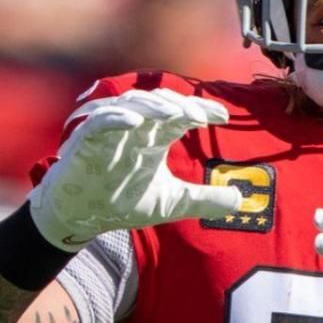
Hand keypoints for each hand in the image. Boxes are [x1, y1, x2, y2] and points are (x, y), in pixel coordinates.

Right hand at [28, 88, 244, 250]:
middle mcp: (135, 129)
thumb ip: (204, 200)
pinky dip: (116, 118)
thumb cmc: (122, 203)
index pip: (180, 115)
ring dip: (152, 106)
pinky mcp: (87, 141)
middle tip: (199, 116)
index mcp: (154, 137)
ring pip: (132, 105)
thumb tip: (240, 201)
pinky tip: (135, 121)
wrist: (82, 217)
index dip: (201, 110)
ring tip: (173, 113)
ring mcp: (110, 132)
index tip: (223, 116)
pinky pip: (101, 122)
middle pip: (159, 104)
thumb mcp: (172, 203)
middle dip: (180, 105)